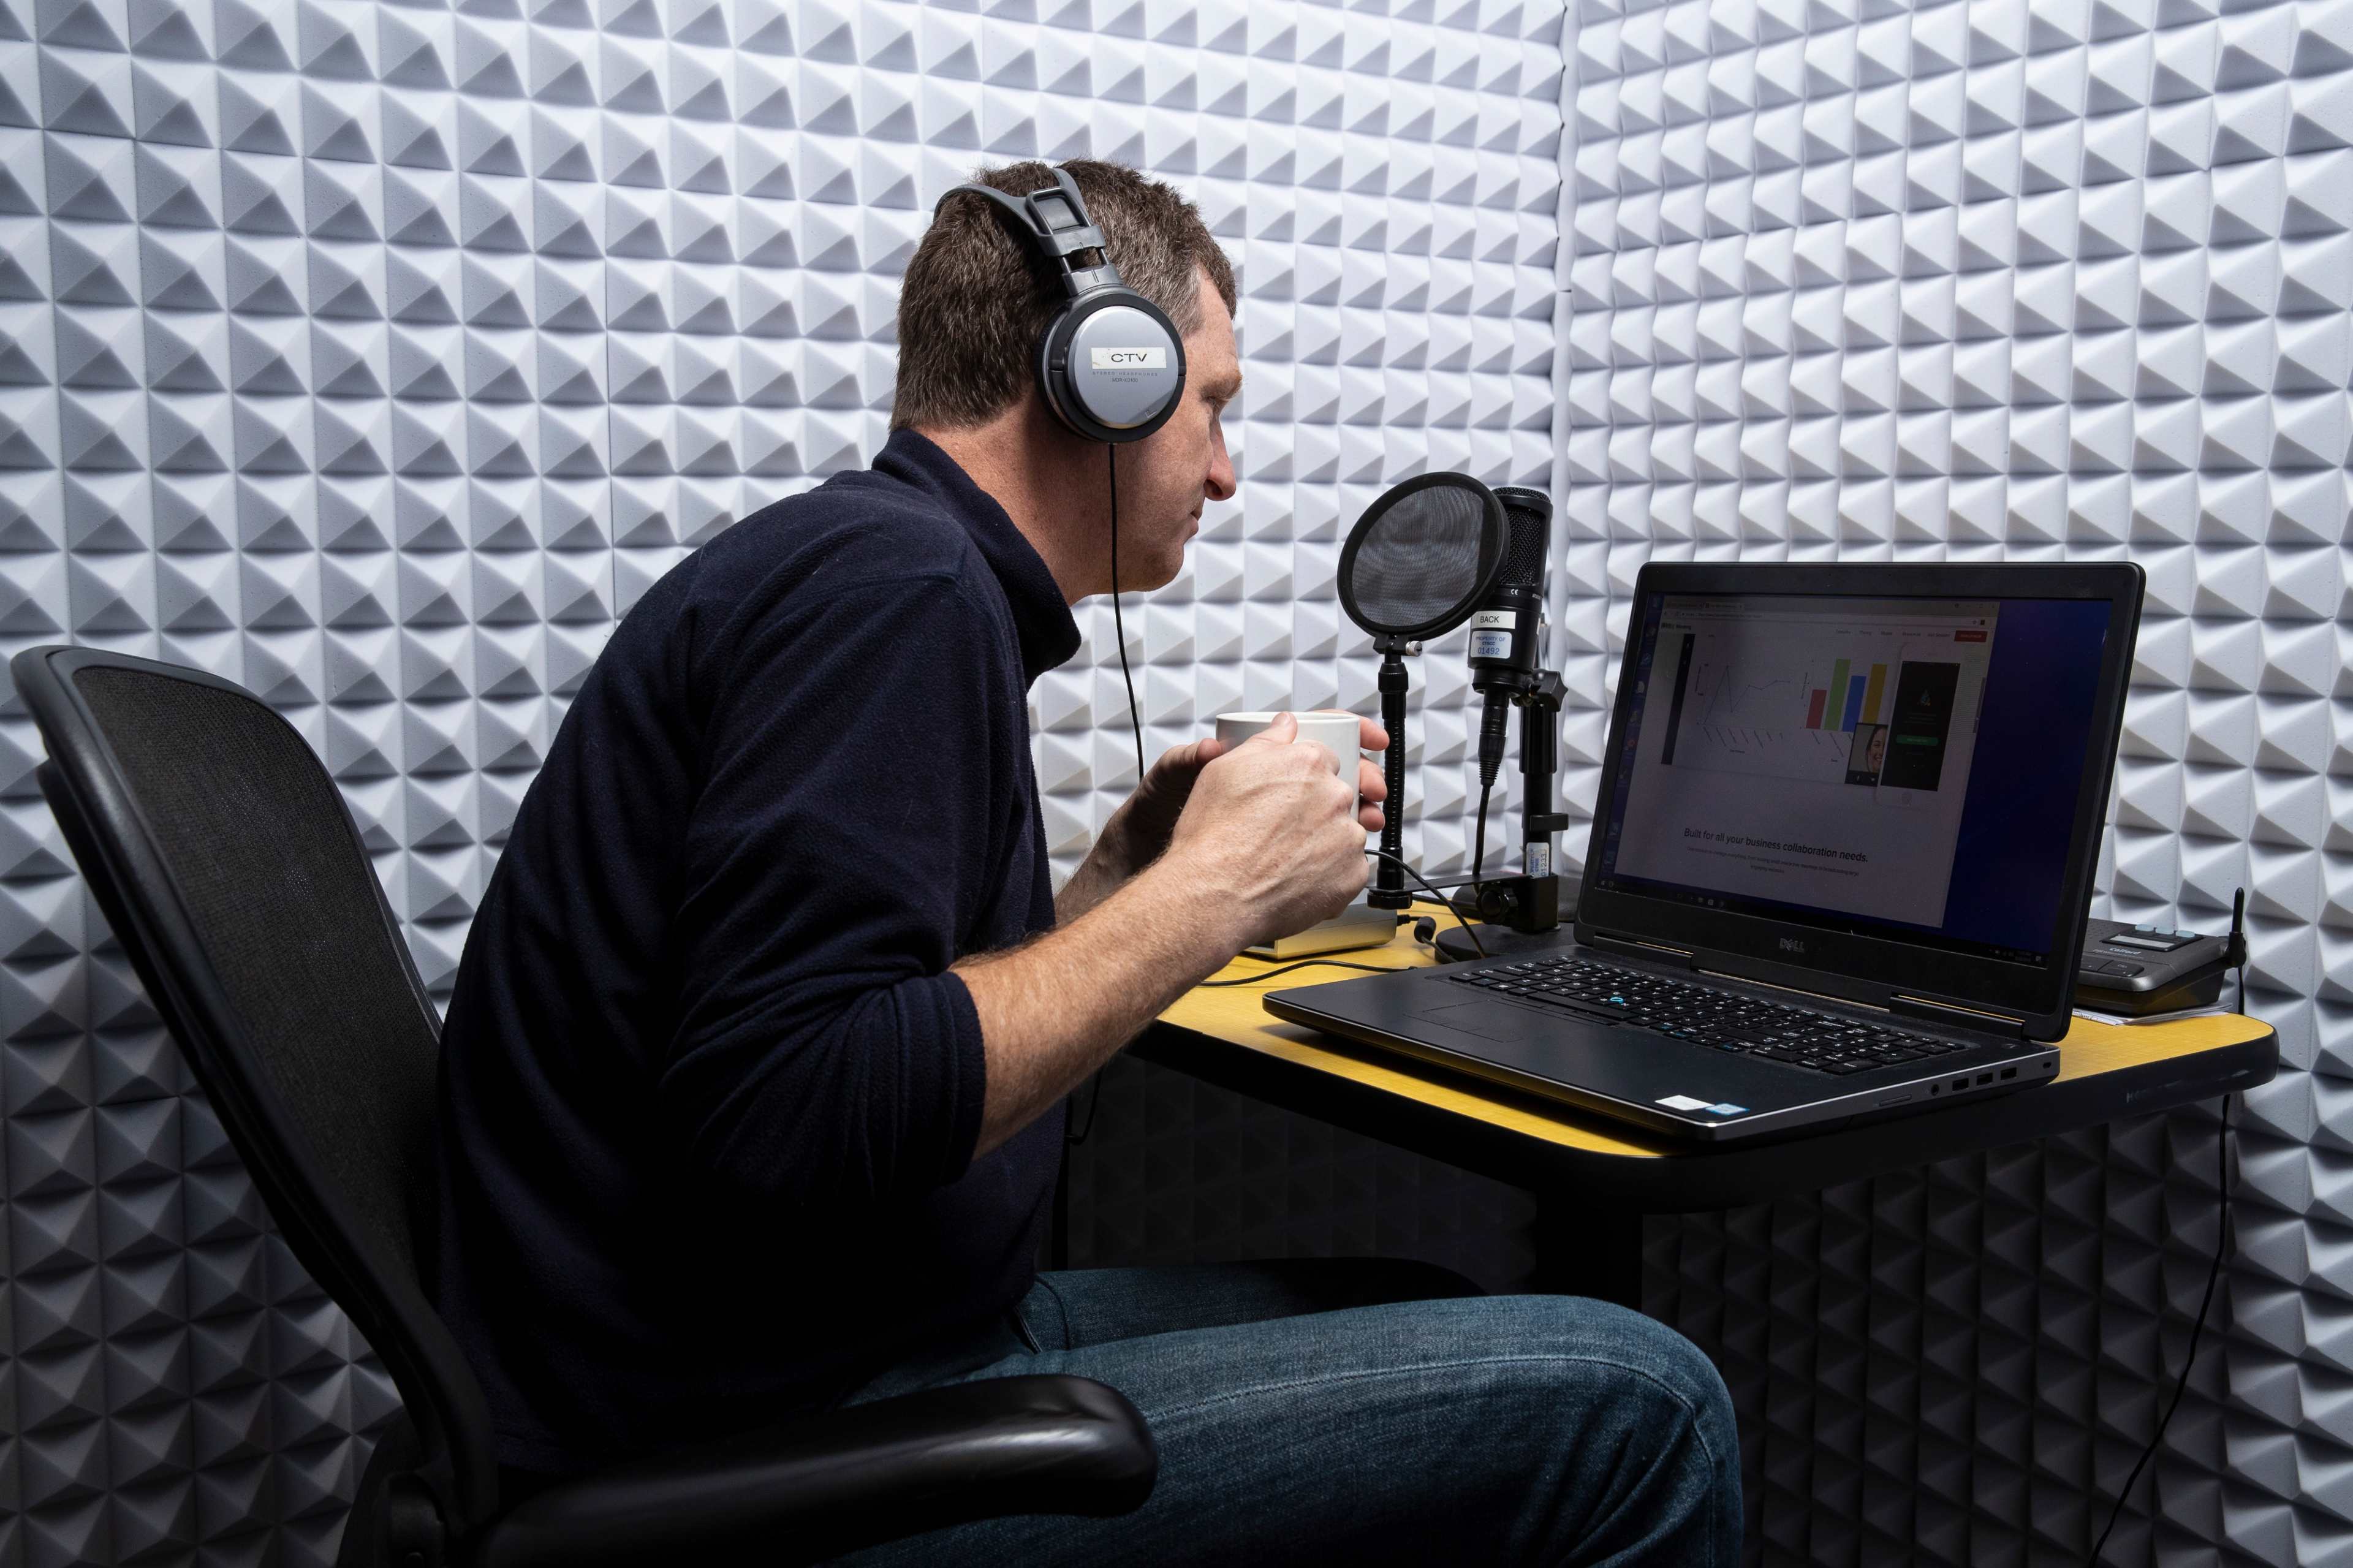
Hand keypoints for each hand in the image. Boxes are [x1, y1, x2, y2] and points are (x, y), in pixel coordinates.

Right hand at [1157, 712, 1385, 950]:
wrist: (1216, 896)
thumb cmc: (1213, 836)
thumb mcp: (1225, 769)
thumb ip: (1267, 741)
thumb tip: (1286, 724)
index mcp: (1308, 763)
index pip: (1324, 760)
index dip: (1304, 779)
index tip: (1291, 796)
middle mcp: (1334, 796)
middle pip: (1336, 796)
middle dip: (1315, 810)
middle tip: (1282, 831)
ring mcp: (1347, 837)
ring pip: (1344, 834)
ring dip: (1323, 843)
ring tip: (1284, 859)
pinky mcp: (1352, 875)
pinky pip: (1348, 869)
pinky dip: (1329, 874)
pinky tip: (1296, 878)